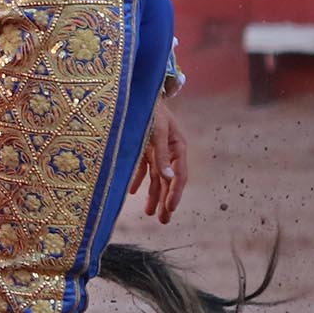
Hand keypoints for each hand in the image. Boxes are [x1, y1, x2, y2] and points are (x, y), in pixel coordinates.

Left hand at [128, 102, 188, 223]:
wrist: (139, 91)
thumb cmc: (151, 108)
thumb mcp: (157, 131)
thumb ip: (161, 154)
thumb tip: (169, 179)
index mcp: (178, 146)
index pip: (180, 175)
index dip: (175, 193)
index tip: (170, 209)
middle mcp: (169, 150)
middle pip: (169, 180)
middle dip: (166, 200)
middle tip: (163, 221)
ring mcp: (156, 149)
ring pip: (156, 177)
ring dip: (153, 195)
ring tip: (149, 213)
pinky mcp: (144, 147)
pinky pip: (143, 167)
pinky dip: (138, 179)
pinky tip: (133, 192)